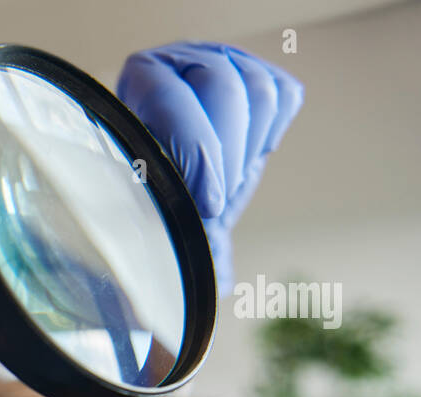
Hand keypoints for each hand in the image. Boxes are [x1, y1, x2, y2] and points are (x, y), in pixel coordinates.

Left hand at [116, 42, 303, 295]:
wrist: (181, 202)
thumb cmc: (152, 209)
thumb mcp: (146, 221)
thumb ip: (149, 238)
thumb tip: (165, 305)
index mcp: (138, 86)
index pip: (168, 92)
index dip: (191, 145)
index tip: (205, 202)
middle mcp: (179, 66)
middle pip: (221, 84)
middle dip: (224, 156)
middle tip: (214, 205)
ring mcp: (222, 66)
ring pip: (256, 90)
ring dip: (247, 151)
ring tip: (223, 190)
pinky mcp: (260, 81)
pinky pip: (282, 97)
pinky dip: (270, 135)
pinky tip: (243, 162)